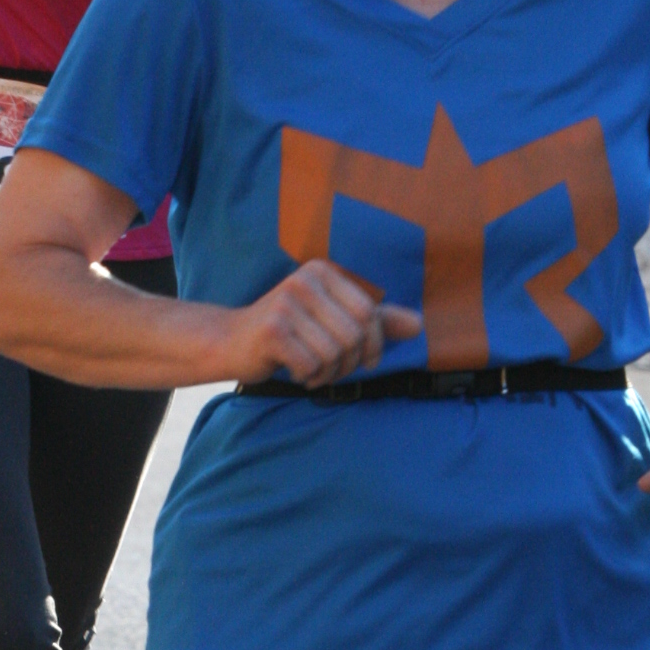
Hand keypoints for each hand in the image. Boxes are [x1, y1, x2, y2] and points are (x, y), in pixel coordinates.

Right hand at [228, 261, 423, 388]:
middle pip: (354, 335)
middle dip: (350, 363)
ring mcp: (286, 303)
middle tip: (334, 371)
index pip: (370, 313)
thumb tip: (418, 325)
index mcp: (324, 272)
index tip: (364, 362)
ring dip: (329, 374)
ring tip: (314, 372)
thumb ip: (375, 321)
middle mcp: (305, 280)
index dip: (375, 346)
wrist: (230, 341)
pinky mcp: (272, 330)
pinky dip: (309, 377)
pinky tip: (297, 372)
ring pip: (334, 353)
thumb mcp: (332, 320)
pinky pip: (311, 364)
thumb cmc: (288, 332)